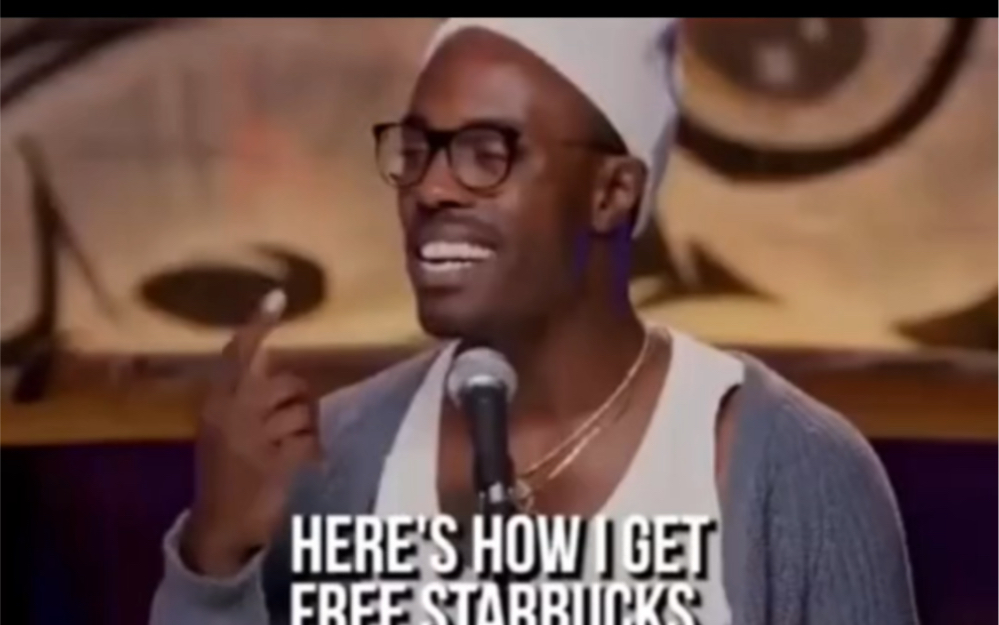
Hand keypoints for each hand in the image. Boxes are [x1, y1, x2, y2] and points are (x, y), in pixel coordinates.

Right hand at [181, 290, 319, 576]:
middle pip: (288, 383)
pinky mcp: (275, 464)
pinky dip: (312, 453)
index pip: (238, 354)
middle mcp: (231, 415)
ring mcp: (252, 440)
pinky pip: (310, 442)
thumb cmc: (225, 471)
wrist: (218, 525)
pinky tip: (300, 465)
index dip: (258, 325)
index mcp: (216, 403)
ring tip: (289, 447)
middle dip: (300, 399)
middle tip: (293, 421)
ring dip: (307, 430)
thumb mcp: (223, 428)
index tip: (277, 295)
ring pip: (303, 413)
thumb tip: (270, 353)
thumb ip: (243, 393)